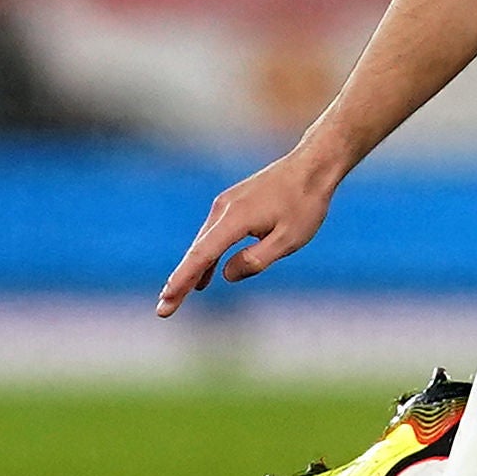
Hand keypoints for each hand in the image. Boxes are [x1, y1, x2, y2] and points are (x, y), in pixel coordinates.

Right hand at [157, 148, 339, 315]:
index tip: (166, 301)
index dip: (182, 280)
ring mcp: (227, 203)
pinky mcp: (234, 202)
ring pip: (205, 242)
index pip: (202, 255)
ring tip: (177, 296)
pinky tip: (205, 274)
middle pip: (197, 251)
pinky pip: (214, 234)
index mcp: (235, 218)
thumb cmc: (305, 203)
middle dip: (179, 282)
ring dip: (192, 269)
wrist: (313, 165)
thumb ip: (256, 260)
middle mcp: (224, 209)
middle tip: (164, 310)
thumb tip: (226, 274)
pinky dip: (207, 255)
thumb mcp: (289, 239)